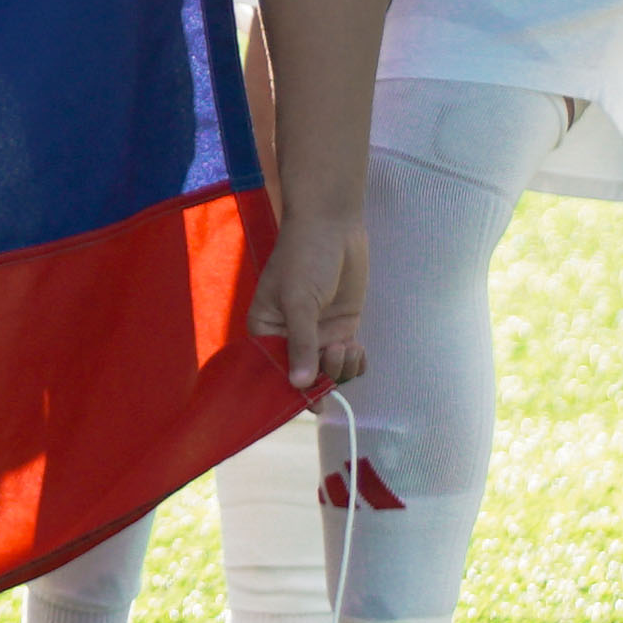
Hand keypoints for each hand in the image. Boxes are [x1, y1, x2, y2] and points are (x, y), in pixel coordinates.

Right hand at [247, 189, 368, 393]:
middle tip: (332, 354)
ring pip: (328, 373)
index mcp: (265, 330)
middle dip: (320, 378)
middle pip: (303, 378)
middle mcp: (289, 338)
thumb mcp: (299, 299)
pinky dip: (355, 363)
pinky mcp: (340, 328)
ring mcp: (317, 334)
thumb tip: (299, 385)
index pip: (273, 372)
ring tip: (346, 346)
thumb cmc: (305, 256)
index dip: (289, 389)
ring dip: (340, 370)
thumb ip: (301, 343)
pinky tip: (357, 349)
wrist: (332, 224)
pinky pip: (347, 361)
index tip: (308, 398)